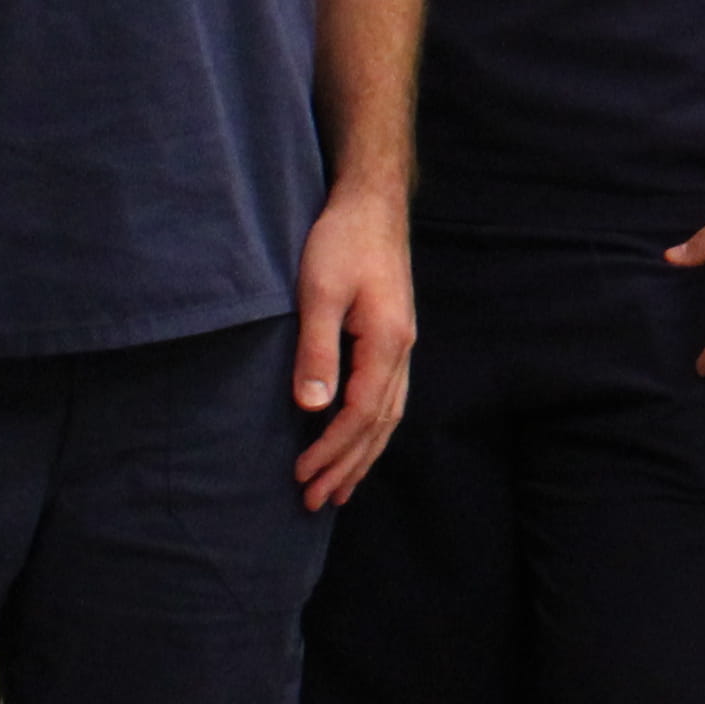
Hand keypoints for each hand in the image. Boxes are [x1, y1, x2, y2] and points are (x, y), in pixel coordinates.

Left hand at [291, 181, 417, 504]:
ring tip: (340, 488)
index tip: (301, 477)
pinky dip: (373, 430)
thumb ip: (318, 351)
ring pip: (389, 416)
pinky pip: (389, 398)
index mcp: (387, 343)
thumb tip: (311, 408)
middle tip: (317, 502)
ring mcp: (402, 344)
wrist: (372, 201)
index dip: (330, 450)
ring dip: (363, 455)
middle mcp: (402, 350)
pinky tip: (360, 440)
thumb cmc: (342, 240)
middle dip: (348, 467)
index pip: (360, 414)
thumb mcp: (320, 292)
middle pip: (380, 425)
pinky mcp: (393, 336)